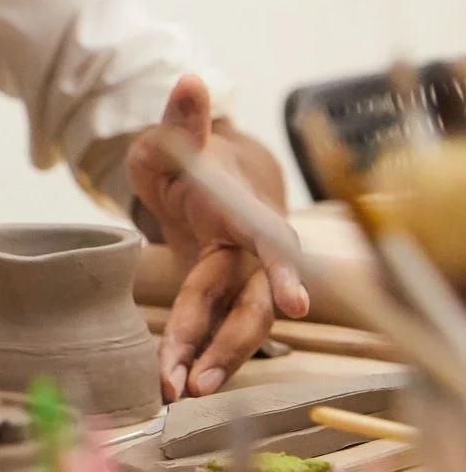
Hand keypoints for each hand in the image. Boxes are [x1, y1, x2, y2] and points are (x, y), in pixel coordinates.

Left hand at [128, 75, 306, 401]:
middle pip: (251, 300)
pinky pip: (215, 329)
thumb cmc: (188, 158)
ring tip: (179, 390)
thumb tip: (191, 80)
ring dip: (210, 358)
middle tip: (200, 379)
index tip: (297, 303)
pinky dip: (196, 354)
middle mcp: (251, 249)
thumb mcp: (174, 139)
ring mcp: (238, 276)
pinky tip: (174, 381)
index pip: (270, 239)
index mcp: (244, 209)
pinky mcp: (220, 296)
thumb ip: (182, 120)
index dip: (283, 269)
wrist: (196, 179)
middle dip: (230, 341)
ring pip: (234, 323)